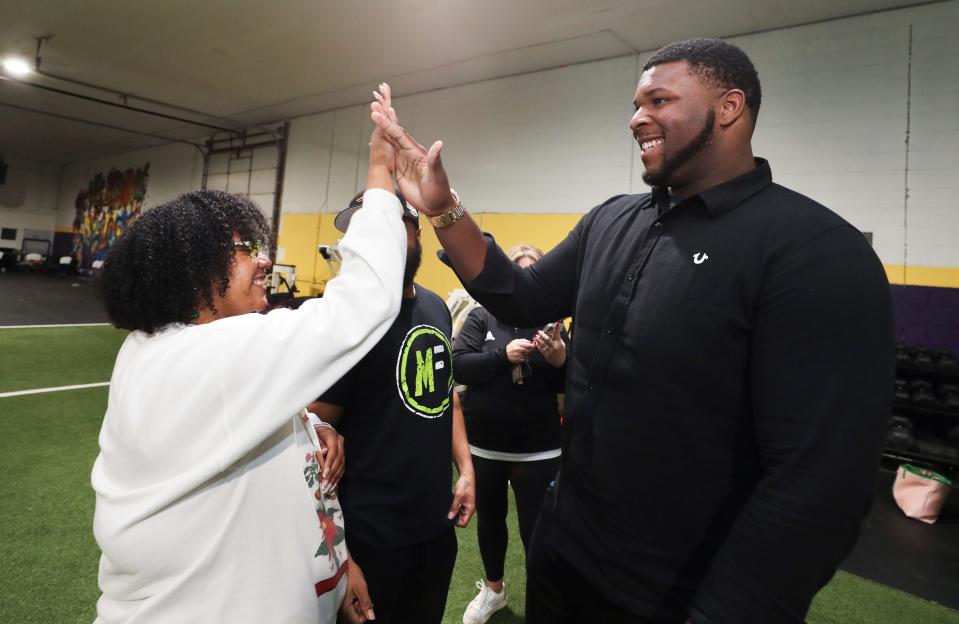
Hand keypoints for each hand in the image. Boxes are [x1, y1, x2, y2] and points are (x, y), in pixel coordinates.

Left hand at [315, 426, 344, 489]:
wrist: (321, 429)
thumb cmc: (314, 433)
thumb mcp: (313, 436)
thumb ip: (318, 444)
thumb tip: (324, 452)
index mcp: (333, 436)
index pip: (333, 451)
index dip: (329, 463)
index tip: (324, 474)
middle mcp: (340, 443)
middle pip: (338, 460)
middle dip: (331, 474)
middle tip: (325, 484)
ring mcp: (343, 449)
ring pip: (341, 465)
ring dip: (334, 478)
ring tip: (328, 488)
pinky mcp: (343, 455)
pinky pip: (342, 467)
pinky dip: (337, 477)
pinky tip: (333, 485)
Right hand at [340, 558, 375, 622]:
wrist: (339, 561)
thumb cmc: (350, 574)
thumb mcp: (361, 588)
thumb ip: (366, 603)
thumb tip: (372, 617)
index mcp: (344, 609)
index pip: (357, 621)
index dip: (365, 614)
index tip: (365, 602)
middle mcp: (339, 610)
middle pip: (353, 617)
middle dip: (360, 609)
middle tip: (361, 596)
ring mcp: (337, 605)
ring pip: (350, 612)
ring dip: (356, 605)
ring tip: (357, 593)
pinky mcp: (336, 599)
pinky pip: (346, 606)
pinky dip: (352, 601)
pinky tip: (352, 592)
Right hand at [369, 83, 455, 216]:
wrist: (436, 206)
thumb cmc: (439, 191)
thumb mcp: (437, 176)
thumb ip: (435, 160)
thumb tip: (439, 143)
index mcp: (416, 152)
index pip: (400, 135)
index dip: (389, 125)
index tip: (378, 115)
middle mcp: (409, 154)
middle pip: (393, 134)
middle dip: (384, 120)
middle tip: (373, 105)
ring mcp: (403, 162)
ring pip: (390, 142)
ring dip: (381, 129)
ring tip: (373, 114)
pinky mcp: (399, 171)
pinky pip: (388, 156)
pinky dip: (381, 146)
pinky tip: (374, 141)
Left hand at [447, 473, 474, 527]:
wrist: (466, 476)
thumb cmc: (465, 485)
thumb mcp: (458, 497)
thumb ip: (454, 508)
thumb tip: (450, 517)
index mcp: (470, 510)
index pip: (463, 523)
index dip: (456, 522)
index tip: (449, 518)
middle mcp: (468, 509)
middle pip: (460, 520)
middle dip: (454, 517)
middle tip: (448, 511)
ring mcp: (465, 506)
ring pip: (458, 515)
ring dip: (453, 512)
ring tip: (450, 505)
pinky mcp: (463, 503)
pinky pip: (457, 509)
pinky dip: (453, 508)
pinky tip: (451, 503)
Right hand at [505, 339, 533, 363]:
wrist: (505, 354)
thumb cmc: (512, 347)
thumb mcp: (516, 341)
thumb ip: (523, 340)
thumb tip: (530, 342)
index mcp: (518, 344)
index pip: (528, 345)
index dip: (531, 346)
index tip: (532, 346)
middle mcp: (518, 349)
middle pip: (528, 350)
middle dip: (530, 350)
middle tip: (529, 350)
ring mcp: (517, 355)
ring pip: (527, 355)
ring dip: (527, 355)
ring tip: (525, 353)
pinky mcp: (517, 360)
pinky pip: (524, 359)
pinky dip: (524, 358)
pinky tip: (522, 357)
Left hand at [532, 323, 565, 367]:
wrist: (560, 362)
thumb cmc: (561, 352)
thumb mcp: (562, 344)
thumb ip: (557, 339)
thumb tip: (553, 332)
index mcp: (559, 343)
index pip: (558, 335)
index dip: (557, 329)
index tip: (556, 324)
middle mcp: (555, 347)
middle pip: (547, 339)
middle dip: (542, 334)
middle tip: (539, 331)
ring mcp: (550, 351)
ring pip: (543, 344)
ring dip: (539, 339)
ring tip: (536, 337)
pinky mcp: (546, 355)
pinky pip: (541, 349)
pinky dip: (538, 345)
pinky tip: (536, 343)